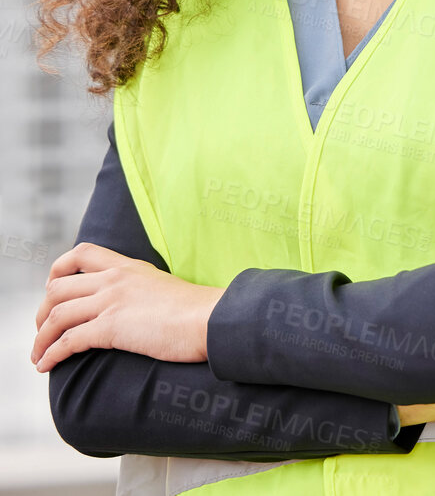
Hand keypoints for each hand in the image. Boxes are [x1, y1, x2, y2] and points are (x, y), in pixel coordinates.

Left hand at [32, 243, 223, 372]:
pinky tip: (46, 365)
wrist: (212, 319)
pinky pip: (68, 340)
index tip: (53, 287)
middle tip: (42, 329)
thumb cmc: (198, 310)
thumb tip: (134, 308)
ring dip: (41, 338)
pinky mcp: (111, 327)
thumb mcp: (164, 287)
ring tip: (38, 354)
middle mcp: (115, 279)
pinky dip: (51, 354)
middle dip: (42, 311)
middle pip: (58, 288)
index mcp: (129, 266)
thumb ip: (142, 290)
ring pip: (56, 315)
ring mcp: (112, 301)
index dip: (58, 269)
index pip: (82, 253)